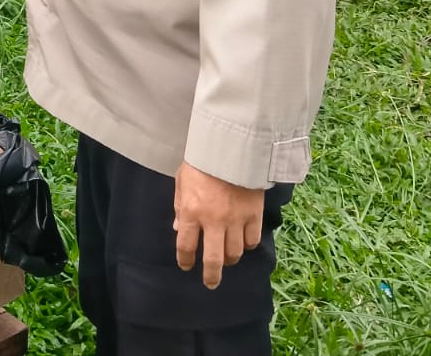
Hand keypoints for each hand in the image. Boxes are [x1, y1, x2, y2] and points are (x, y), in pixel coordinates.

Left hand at [173, 162, 263, 289]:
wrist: (231, 147)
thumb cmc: (202, 162)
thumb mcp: (182, 181)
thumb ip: (179, 206)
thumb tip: (177, 229)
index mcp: (191, 211)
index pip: (185, 246)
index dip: (185, 260)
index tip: (186, 266)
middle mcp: (213, 221)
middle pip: (213, 260)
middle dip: (211, 276)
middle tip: (210, 283)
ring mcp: (235, 220)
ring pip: (234, 253)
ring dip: (229, 260)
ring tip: (227, 260)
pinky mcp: (254, 215)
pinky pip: (252, 240)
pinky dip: (247, 245)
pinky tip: (243, 242)